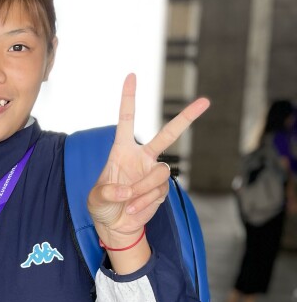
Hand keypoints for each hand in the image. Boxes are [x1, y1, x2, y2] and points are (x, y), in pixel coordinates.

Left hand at [88, 73, 209, 245]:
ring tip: (129, 201)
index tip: (132, 75)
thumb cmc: (101, 207)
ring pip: (160, 172)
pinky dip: (145, 202)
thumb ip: (107, 192)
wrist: (115, 226)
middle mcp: (141, 157)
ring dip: (143, 189)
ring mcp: (153, 173)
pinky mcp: (161, 190)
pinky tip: (133, 209)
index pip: (126, 120)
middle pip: (168, 135)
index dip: (129, 99)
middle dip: (186, 118)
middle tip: (205, 101)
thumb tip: (126, 190)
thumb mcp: (95, 199)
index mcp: (121, 151)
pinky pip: (159, 191)